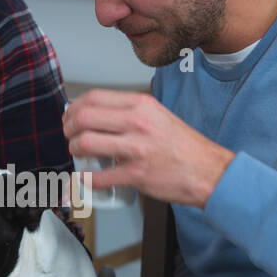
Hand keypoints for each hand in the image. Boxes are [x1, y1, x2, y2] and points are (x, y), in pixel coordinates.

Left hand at [62, 89, 234, 207]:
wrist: (208, 170)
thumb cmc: (182, 146)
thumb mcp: (157, 115)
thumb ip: (129, 112)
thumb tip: (96, 114)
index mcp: (140, 104)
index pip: (92, 97)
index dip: (73, 109)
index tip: (70, 118)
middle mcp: (137, 122)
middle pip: (83, 118)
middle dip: (69, 130)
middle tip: (71, 138)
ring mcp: (137, 148)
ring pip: (86, 143)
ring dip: (75, 151)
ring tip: (81, 156)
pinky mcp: (137, 174)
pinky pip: (99, 176)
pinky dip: (88, 179)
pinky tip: (89, 178)